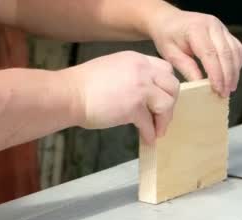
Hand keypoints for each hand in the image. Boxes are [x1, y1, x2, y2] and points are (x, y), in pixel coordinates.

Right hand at [61, 51, 179, 143]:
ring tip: (157, 130)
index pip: (165, 69)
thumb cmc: (83, 85)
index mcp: (137, 59)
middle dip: (171, 103)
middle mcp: (142, 70)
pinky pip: (149, 123)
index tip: (162, 98)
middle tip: (162, 116)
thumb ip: (132, 76)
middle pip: (172, 85)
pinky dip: (150, 133)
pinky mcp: (133, 107)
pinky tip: (147, 138)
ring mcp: (139, 88)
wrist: (68, 94)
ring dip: (164, 120)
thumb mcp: (113, 69)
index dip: (166, 85)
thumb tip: (144, 94)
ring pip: (167, 104)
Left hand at [148, 10, 241, 96]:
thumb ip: (187, 68)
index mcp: (196, 29)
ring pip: (235, 51)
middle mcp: (212, 25)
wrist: (169, 20)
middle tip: (225, 93)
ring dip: (234, 72)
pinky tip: (232, 76)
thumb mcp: (170, 54)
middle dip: (228, 76)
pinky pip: (236, 48)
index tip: (218, 90)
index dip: (216, 74)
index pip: (210, 54)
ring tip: (230, 88)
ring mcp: (221, 27)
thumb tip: (200, 85)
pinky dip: (236, 63)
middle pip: (226, 53)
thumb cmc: (167, 36)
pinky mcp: (225, 32)